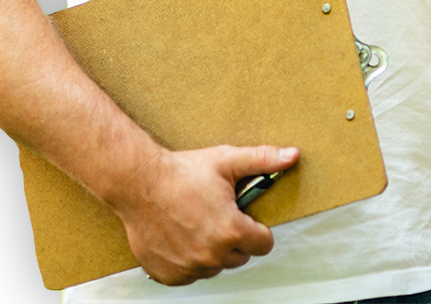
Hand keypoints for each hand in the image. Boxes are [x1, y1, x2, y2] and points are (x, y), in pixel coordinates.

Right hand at [111, 143, 299, 285]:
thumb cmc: (182, 172)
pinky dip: (189, 259)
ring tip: (198, 222)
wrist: (139, 183)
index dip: (258, 229)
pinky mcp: (170, 275)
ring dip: (212, 250)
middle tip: (218, 214)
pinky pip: (191, 274)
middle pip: (240, 257)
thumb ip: (262, 159)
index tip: (245, 218)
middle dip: (234, 238)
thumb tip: (291, 155)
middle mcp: (212, 255)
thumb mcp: (226, 160)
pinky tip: (182, 236)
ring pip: (215, 265)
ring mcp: (190, 268)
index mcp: (231, 231)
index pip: (264, 244)